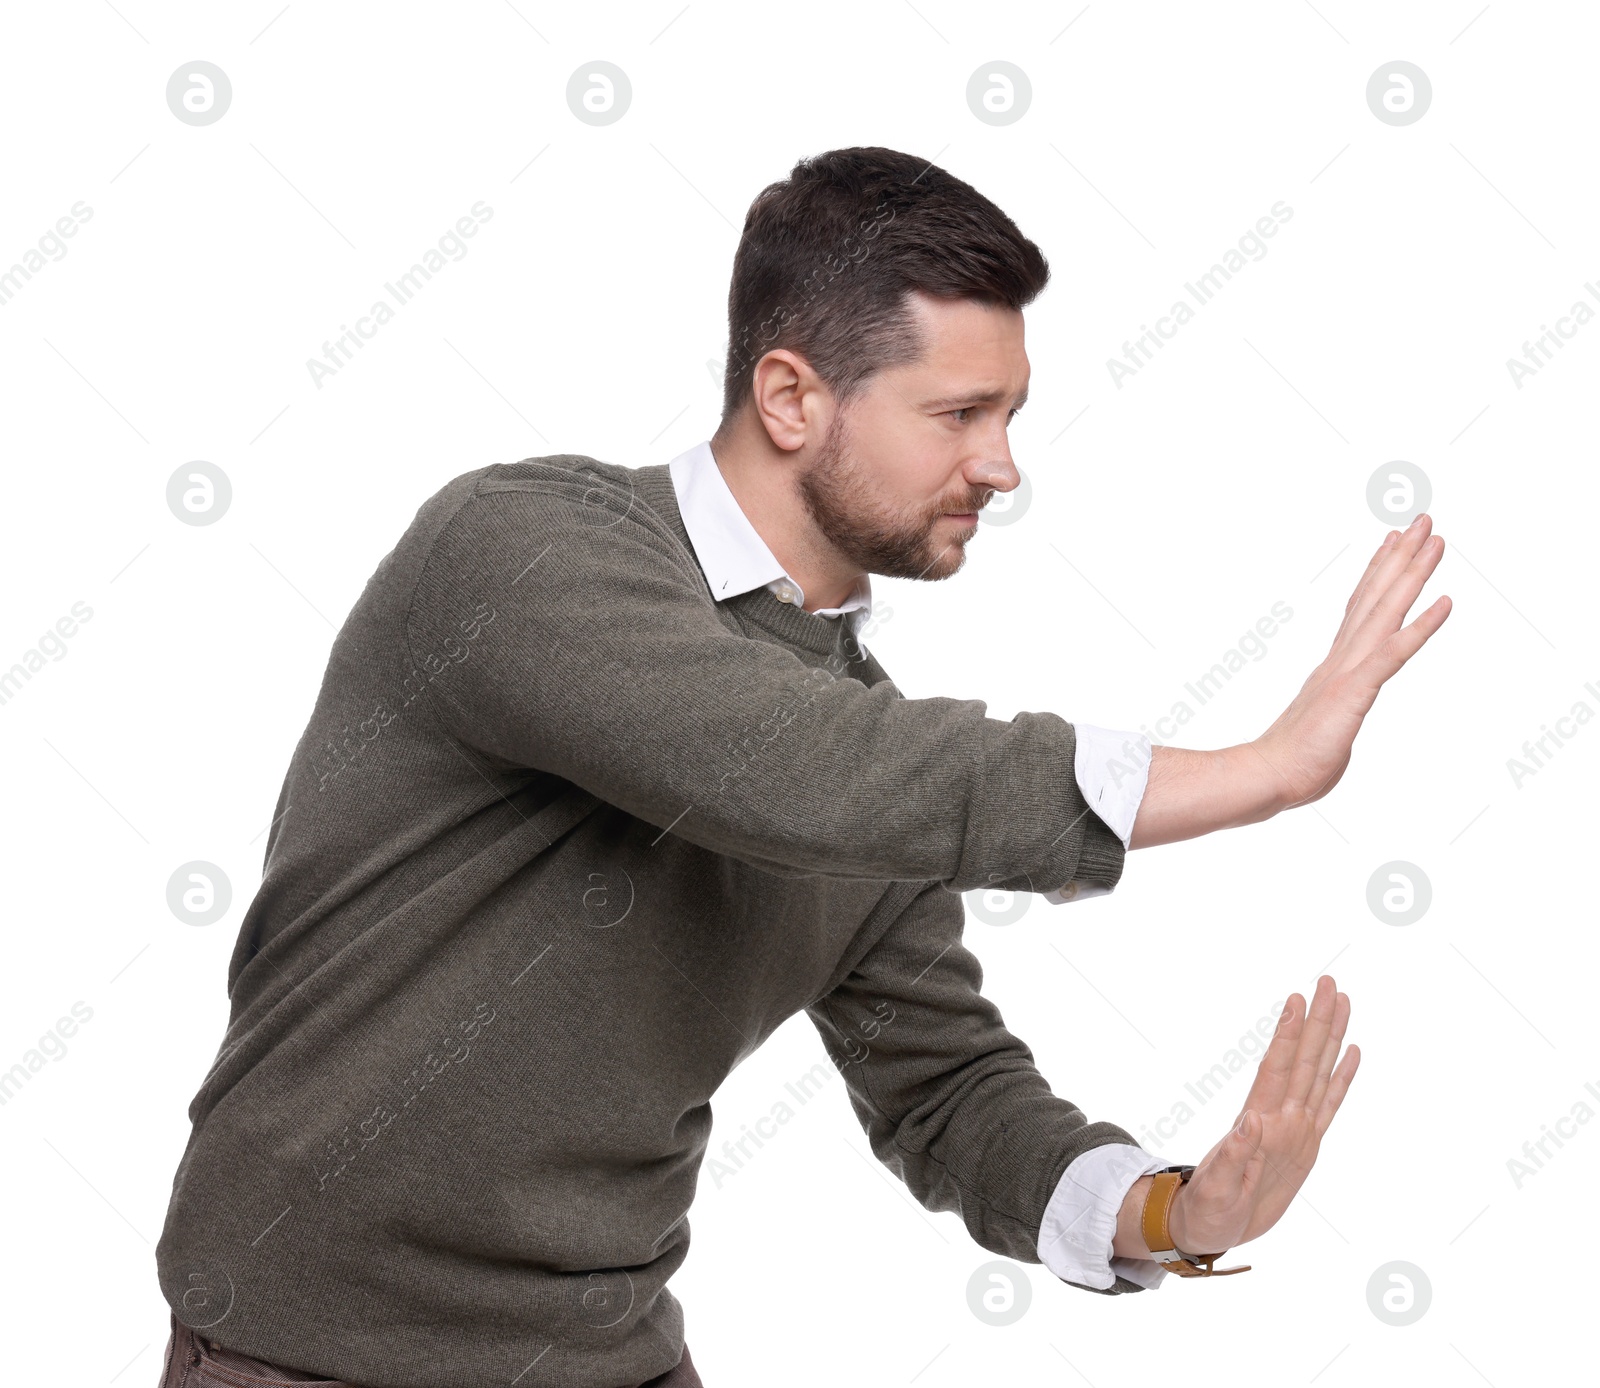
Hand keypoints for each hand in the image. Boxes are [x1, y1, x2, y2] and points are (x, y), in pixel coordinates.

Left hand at [1167, 975, 1357, 1257]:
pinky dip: (1341, 1079)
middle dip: (1317, 1021)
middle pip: (1303, 1059)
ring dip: (1330, 1038)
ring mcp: (1294, 1128)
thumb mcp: (1216, 1190)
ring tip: (1343, 1003)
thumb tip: (1251, 1122)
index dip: (1287, 1036)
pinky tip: (1351, 1054)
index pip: (1276, 1068)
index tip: (1296, 999)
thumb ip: (1234, 1156)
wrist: (1207, 1227)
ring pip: (1318, 1073)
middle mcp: (1279, 1117)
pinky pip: (1329, 1106)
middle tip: (1329, 982)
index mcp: (1259, 1123)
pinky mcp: (1305, 1146)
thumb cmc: (1206, 1209)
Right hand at [1251, 515, 1450, 808]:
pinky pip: (1394, 653)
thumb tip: (1331, 723)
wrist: (1266, 778)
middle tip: (1421, 520)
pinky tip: (1446, 601)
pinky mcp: (1355, 691)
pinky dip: (1421, 626)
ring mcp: (1348, 671)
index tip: (1390, 543)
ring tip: (1432, 539)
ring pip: (1385, 612)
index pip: (1360, 611)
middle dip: (1400, 557)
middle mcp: (1342, 659)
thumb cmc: (1292, 766)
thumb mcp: (1324, 731)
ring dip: (1411, 573)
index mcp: (1335, 668)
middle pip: (1375, 597)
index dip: (1377, 574)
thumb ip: (1335, 716)